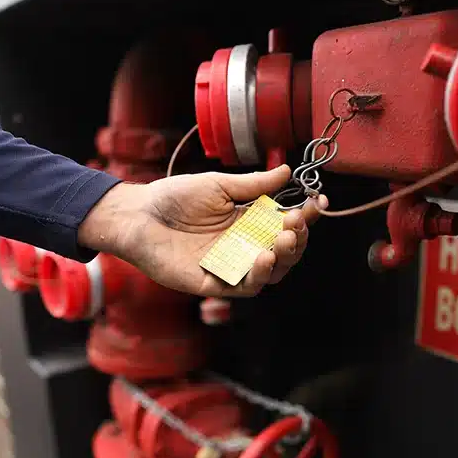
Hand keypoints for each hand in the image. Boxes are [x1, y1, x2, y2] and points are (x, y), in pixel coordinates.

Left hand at [78, 165, 327, 296]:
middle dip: (297, 239)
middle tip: (296, 223)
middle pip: (284, 252)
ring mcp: (230, 266)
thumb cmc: (174, 198)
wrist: (138, 215)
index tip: (318, 203)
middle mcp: (243, 247)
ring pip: (270, 273)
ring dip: (283, 258)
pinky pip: (243, 287)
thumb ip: (253, 185)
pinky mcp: (213, 284)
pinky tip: (262, 258)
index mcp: (248, 222)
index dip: (305, 216)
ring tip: (283, 240)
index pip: (286, 224)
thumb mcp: (218, 185)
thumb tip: (286, 171)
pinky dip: (257, 276)